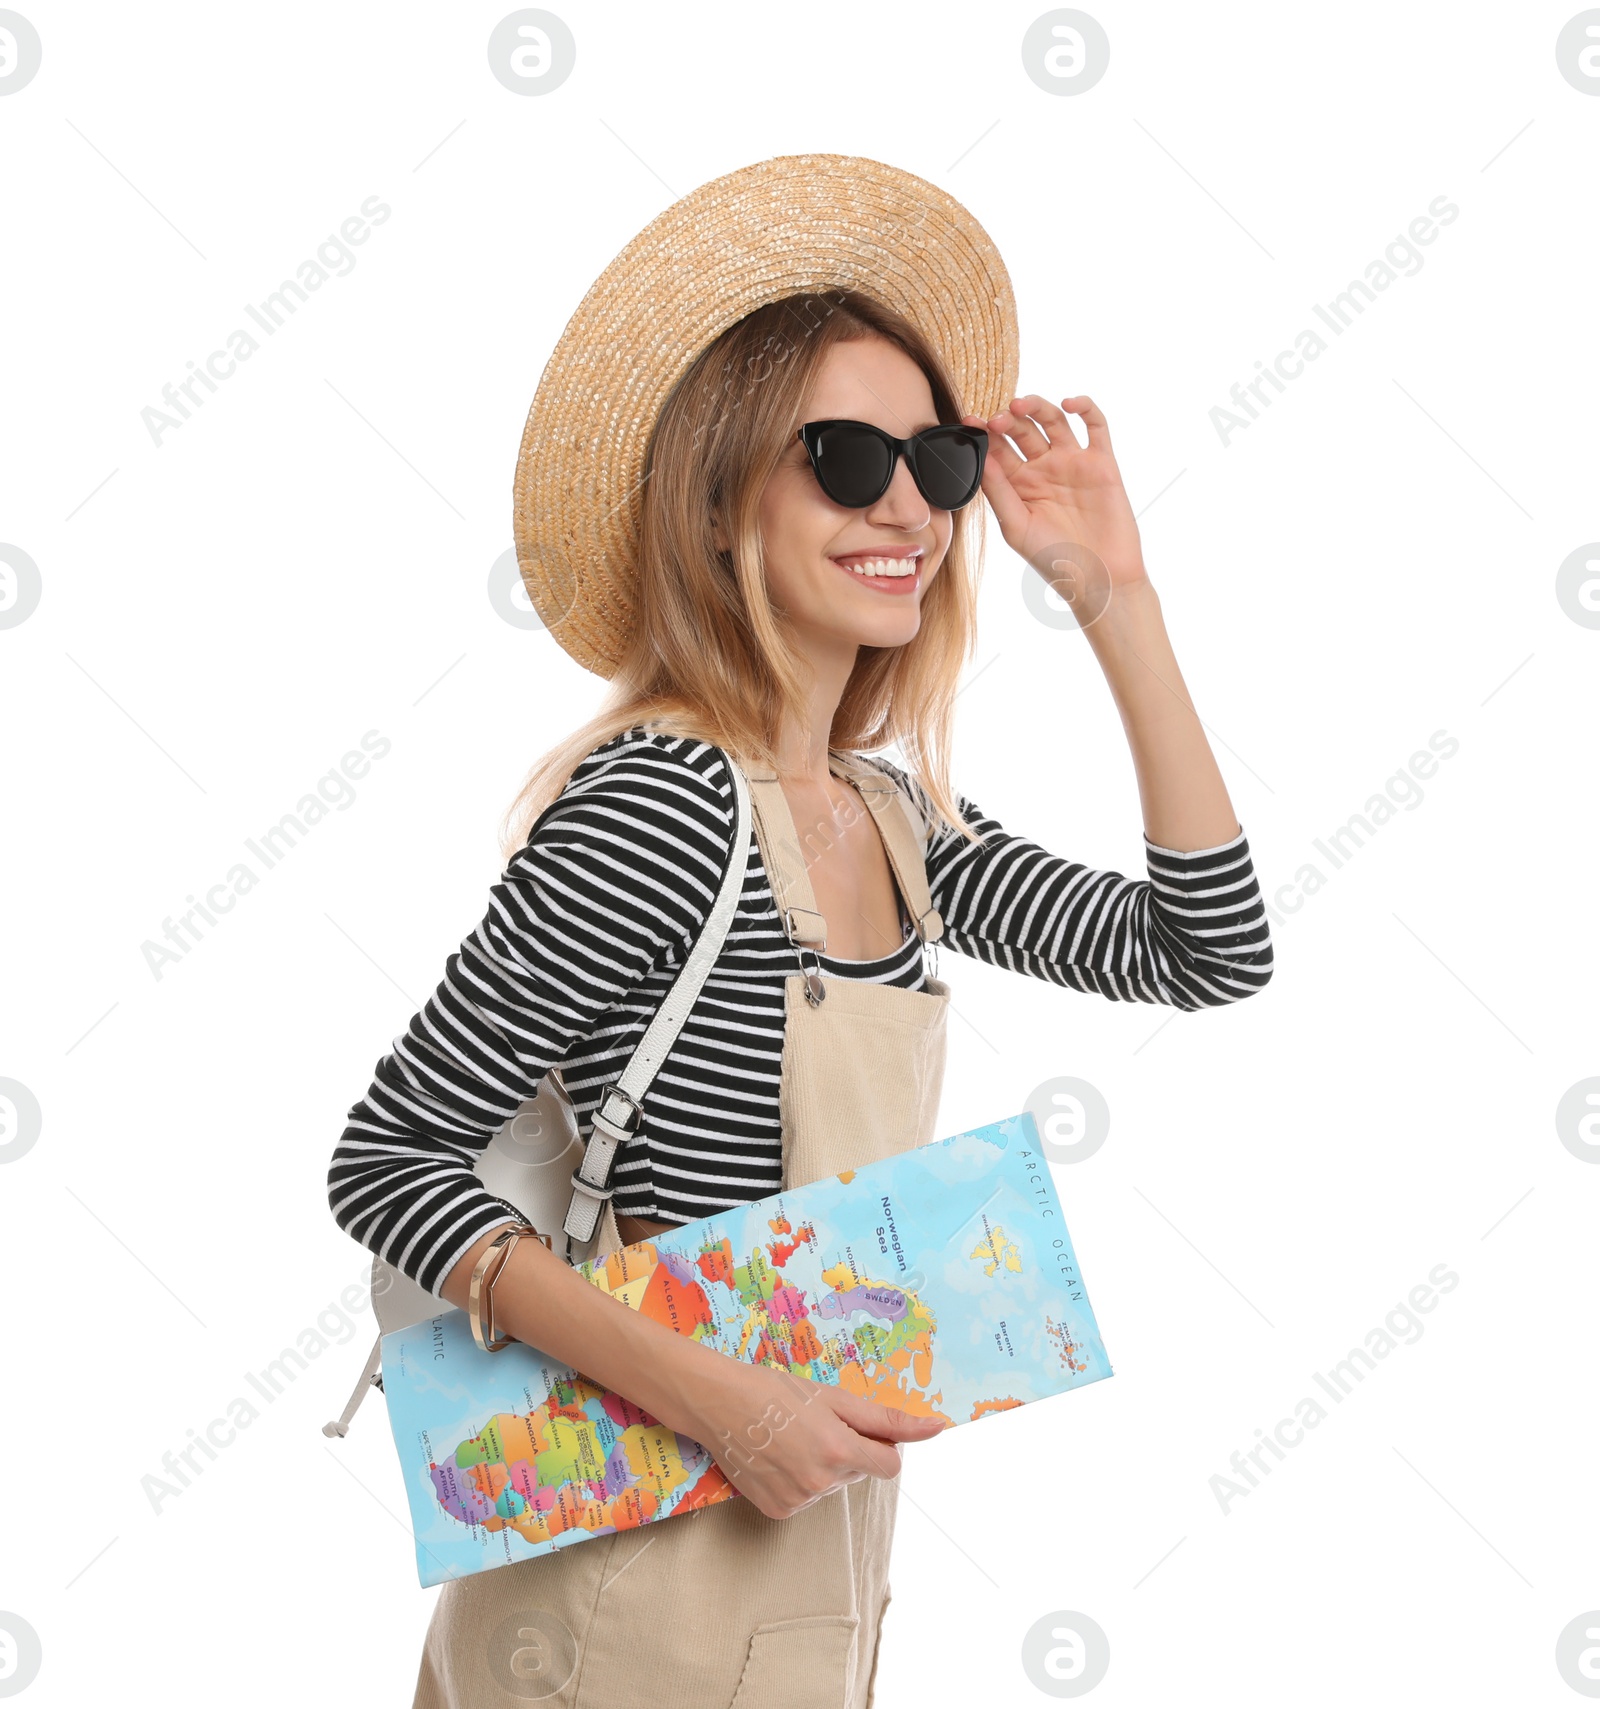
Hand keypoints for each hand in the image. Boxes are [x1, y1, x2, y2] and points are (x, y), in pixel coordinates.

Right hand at [682, 1358, 947, 1520]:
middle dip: (847, 1450)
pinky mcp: (778, 1512)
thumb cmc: (777, 1391)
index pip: (890, 1465)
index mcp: (840, 1451)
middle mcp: (821, 1483)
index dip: (879, 1445)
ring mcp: (797, 1501)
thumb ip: (887, 1419)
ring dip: (822, 1465)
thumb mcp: (835, 1397)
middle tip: (813, 1424)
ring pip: (831, 1485)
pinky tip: (778, 1458)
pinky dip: (799, 1480)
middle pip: (858, 1472)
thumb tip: (937, 1428)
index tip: (857, 1428)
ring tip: (790, 1438)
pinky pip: (806, 1498)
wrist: (719, 1402)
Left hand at [962, 395, 1148, 609]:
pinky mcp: (1101, 462)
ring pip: (1053, 421)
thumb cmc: (1054, 559)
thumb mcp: (1016, 527)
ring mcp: (1072, 463)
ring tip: (1021, 405)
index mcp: (1019, 485)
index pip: (997, 450)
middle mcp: (1044, 469)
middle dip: (1007, 420)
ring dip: (1037, 407)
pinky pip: (1095, 425)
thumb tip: (980, 458)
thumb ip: (998, 491)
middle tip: (996, 419)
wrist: (1100, 578)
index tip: (968, 423)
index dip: (983, 435)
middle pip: (1022, 431)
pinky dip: (1085, 407)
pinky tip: (1069, 403)